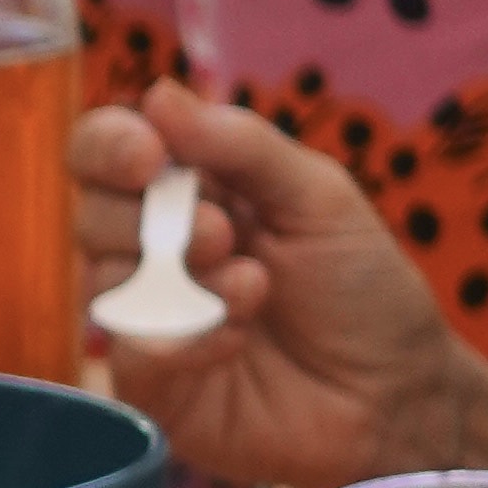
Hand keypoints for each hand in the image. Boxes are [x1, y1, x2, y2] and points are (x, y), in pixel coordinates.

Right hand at [74, 83, 478, 487]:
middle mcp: (157, 252)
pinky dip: (186, 340)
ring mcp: (150, 321)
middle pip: (90, 214)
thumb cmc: (363, 290)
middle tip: (223, 233)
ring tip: (254, 289)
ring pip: (101, 282)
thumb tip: (157, 93)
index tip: (147, 157)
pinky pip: (132, 352)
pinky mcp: (154, 388)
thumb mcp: (317, 197)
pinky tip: (238, 339)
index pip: (108, 152)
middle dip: (148, 219)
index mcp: (191, 192)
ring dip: (180, 279)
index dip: (109, 146)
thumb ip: (241, 145)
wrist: (396, 394)